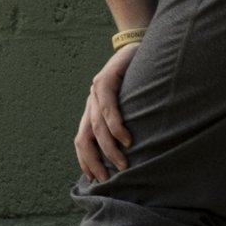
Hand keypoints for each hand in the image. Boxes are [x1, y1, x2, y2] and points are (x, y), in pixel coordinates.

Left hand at [75, 46, 135, 184]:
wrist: (142, 44)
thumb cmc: (142, 81)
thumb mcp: (132, 107)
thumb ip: (126, 125)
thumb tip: (134, 155)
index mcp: (94, 111)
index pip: (83, 141)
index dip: (86, 162)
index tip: (96, 181)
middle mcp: (91, 101)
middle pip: (83, 138)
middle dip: (93, 161)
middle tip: (107, 179)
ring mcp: (97, 90)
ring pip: (96, 125)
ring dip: (109, 147)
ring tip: (122, 163)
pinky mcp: (107, 77)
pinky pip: (107, 104)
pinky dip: (116, 124)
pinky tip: (125, 139)